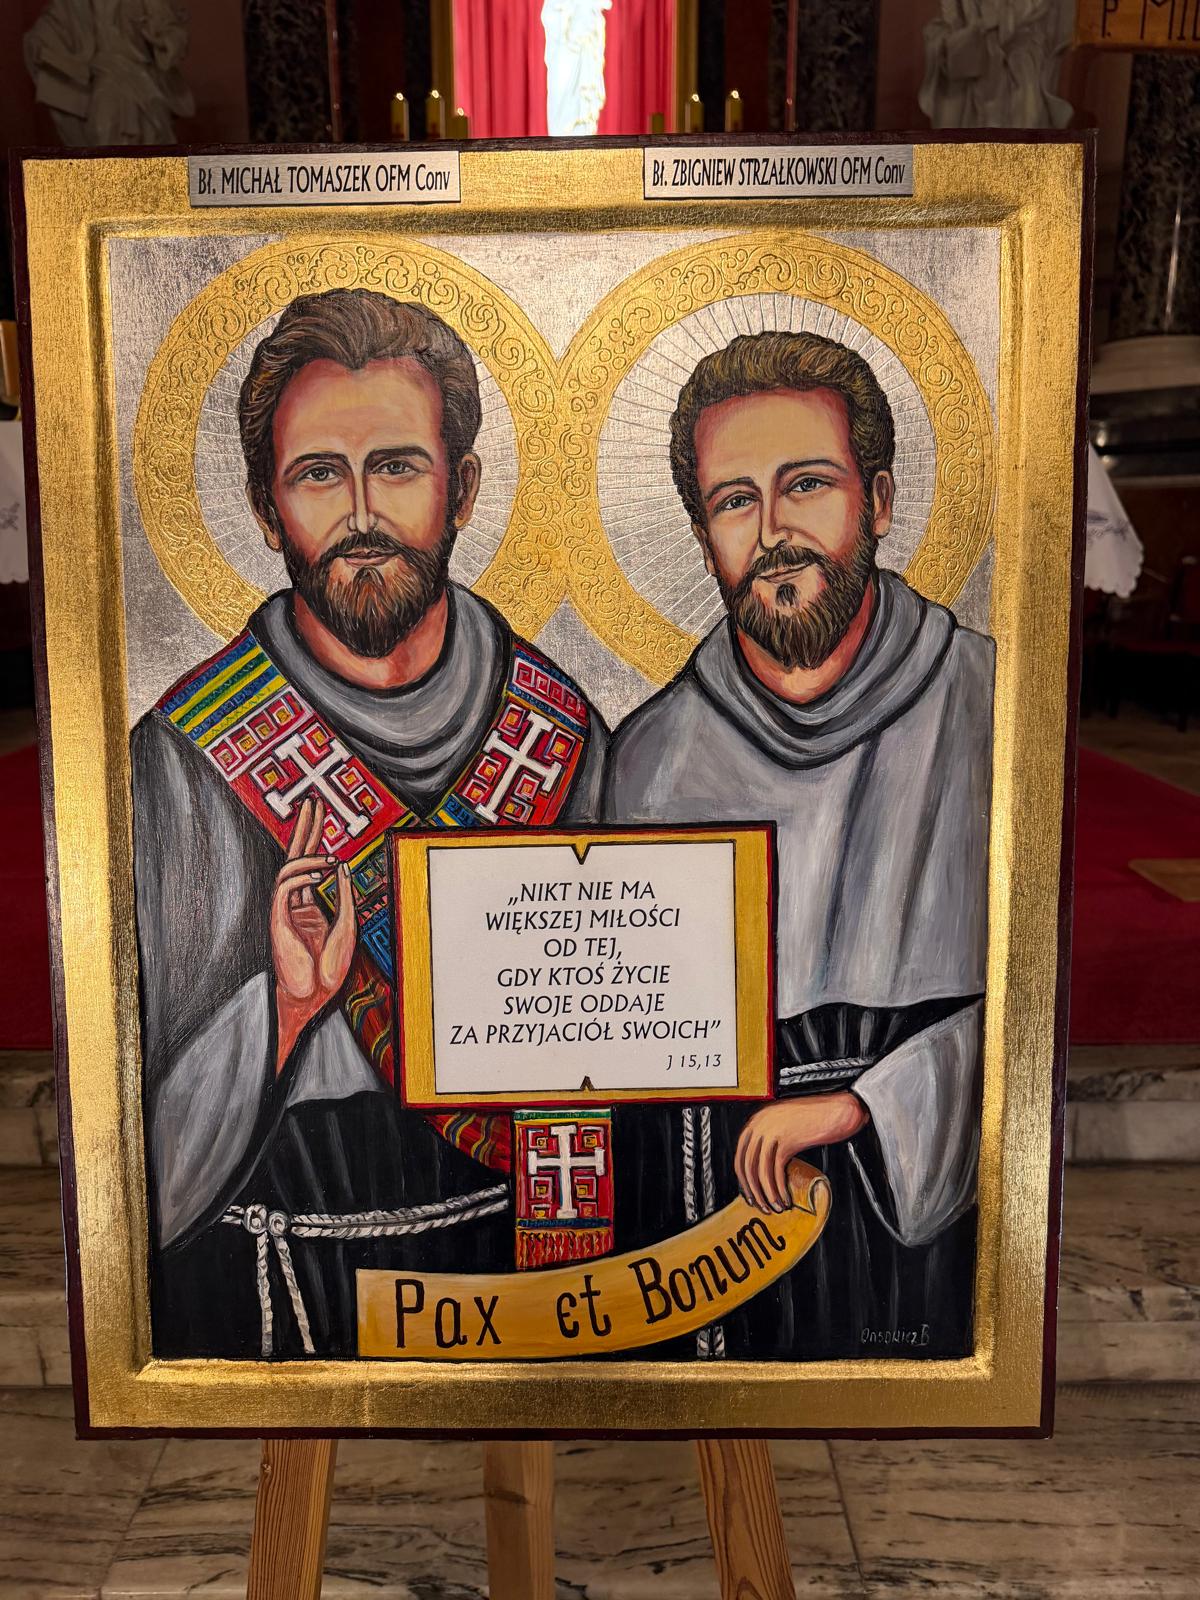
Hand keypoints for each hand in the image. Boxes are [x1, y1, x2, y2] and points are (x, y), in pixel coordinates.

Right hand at [270, 797, 354, 1072]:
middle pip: (296, 857)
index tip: (320, 813)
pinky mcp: (277, 919)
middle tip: (312, 801)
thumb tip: (339, 863)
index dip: (315, 838)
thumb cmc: (328, 970)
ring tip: (328, 856)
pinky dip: (302, 874)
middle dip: (304, 830)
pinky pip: (284, 887)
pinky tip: (321, 870)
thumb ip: (343, 895)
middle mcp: (294, 904)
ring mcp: (284, 911)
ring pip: (288, 869)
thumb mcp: (346, 925)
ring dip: (307, 856)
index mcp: (309, 906)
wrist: (313, 998)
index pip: (311, 864)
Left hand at [734, 1092, 868, 1212]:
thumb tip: (764, 1169)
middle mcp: (759, 1125)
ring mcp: (771, 1132)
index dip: (744, 1181)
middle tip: (763, 1207)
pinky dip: (779, 1189)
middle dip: (753, 1191)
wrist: (836, 1110)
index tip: (750, 1197)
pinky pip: (776, 1171)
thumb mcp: (785, 1122)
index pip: (740, 1157)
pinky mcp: (786, 1141)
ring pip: (761, 1171)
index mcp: (756, 1121)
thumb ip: (772, 1138)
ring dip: (767, 1194)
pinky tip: (785, 1199)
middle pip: (747, 1166)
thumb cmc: (814, 1119)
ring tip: (776, 1208)